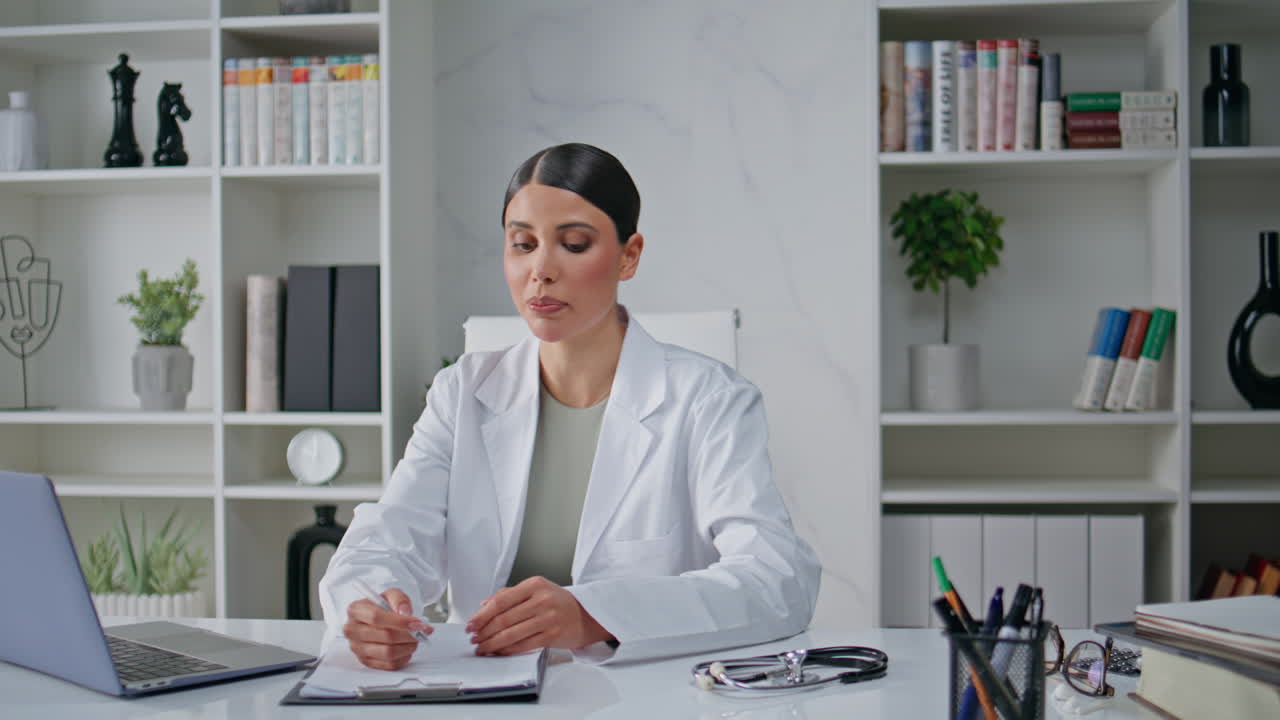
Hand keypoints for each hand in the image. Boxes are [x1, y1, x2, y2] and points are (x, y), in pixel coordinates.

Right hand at [344, 587, 433, 669]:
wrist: (378, 617)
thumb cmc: (383, 606)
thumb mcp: (392, 594)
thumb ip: (399, 600)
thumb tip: (405, 613)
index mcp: (356, 610)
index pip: (376, 618)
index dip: (399, 622)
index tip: (417, 623)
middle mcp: (352, 630)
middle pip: (384, 637)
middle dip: (408, 635)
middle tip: (421, 631)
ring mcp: (357, 648)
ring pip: (387, 653)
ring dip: (407, 647)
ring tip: (415, 640)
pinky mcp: (366, 661)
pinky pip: (388, 664)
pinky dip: (403, 658)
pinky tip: (407, 648)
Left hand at [465, 576, 613, 655]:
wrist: (588, 615)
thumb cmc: (559, 603)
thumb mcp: (537, 590)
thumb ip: (510, 595)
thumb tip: (484, 605)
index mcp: (535, 585)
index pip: (501, 600)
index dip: (482, 615)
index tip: (471, 623)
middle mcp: (542, 600)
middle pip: (504, 618)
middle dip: (484, 631)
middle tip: (473, 638)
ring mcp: (548, 618)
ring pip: (511, 634)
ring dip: (492, 643)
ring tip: (482, 647)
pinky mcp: (552, 636)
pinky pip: (523, 645)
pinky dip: (507, 650)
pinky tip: (498, 652)